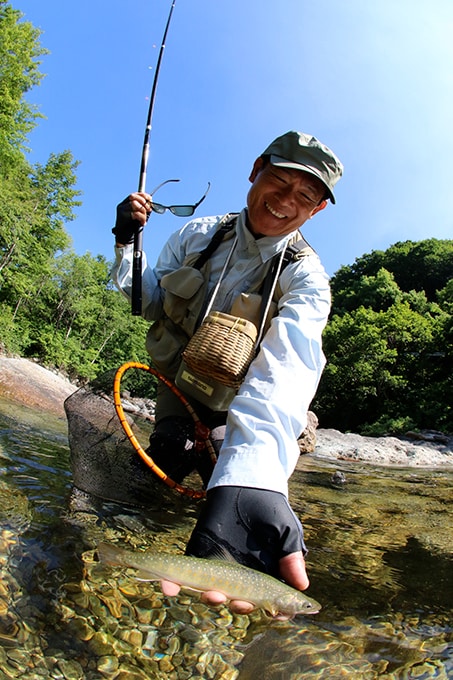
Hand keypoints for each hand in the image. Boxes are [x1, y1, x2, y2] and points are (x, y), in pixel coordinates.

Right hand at [112, 192, 151, 244]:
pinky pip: (134, 213)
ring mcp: (121, 210)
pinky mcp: (122, 216)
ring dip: (142, 211)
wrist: (124, 239)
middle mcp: (122, 205)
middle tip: (149, 210)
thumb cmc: (132, 228)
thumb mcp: (139, 216)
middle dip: (143, 202)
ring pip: (134, 204)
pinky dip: (141, 218)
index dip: (143, 195)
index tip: (150, 199)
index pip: (134, 194)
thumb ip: (143, 209)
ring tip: (144, 219)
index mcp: (125, 203)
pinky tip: (142, 223)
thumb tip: (151, 204)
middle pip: (133, 197)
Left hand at [160, 486, 309, 615]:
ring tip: (211, 594)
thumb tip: (301, 584)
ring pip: (212, 594)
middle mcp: (242, 578)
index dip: (274, 613)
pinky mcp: (199, 555)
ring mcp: (219, 569)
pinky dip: (174, 585)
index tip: (274, 614)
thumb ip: (292, 556)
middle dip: (238, 607)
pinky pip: (185, 576)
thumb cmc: (270, 508)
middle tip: (238, 602)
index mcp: (265, 575)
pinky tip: (168, 588)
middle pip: (240, 603)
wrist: (245, 484)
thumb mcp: (286, 531)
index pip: (270, 603)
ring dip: (210, 599)